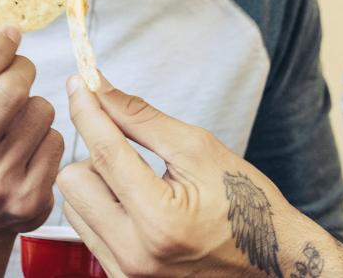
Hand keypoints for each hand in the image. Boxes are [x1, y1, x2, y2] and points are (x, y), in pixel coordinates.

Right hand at [0, 27, 63, 251]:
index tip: (10, 33)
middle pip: (11, 92)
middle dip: (21, 69)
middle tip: (20, 70)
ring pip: (41, 111)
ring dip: (35, 105)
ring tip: (19, 120)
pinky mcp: (30, 201)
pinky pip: (55, 140)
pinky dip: (46, 134)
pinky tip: (29, 149)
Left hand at [58, 72, 342, 277]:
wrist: (269, 258)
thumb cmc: (243, 201)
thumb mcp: (198, 149)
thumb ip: (141, 118)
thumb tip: (99, 89)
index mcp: (160, 219)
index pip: (105, 152)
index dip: (89, 111)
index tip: (79, 83)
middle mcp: (136, 254)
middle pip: (74, 181)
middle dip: (96, 155)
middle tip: (131, 153)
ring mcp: (126, 272)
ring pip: (73, 206)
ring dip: (96, 184)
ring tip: (138, 185)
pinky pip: (86, 230)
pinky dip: (101, 208)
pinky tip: (134, 206)